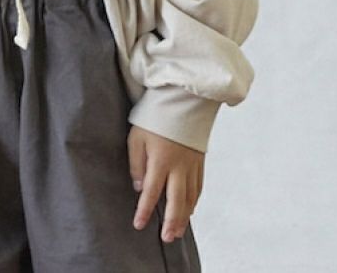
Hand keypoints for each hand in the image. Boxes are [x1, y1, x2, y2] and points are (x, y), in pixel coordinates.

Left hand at [128, 124, 204, 242]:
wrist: (182, 99)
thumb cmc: (154, 117)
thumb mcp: (137, 136)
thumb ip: (136, 163)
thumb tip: (139, 187)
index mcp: (160, 160)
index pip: (151, 192)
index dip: (145, 210)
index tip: (139, 224)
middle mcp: (179, 166)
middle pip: (176, 201)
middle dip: (171, 222)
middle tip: (166, 238)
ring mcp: (192, 164)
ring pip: (190, 197)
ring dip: (184, 217)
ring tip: (178, 232)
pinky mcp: (200, 160)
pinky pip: (199, 186)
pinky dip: (195, 201)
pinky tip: (190, 210)